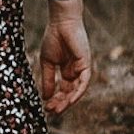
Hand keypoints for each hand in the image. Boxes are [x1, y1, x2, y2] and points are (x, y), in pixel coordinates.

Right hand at [39, 0, 91, 115]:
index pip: (63, 89)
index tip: (46, 106)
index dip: (55, 99)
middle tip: (51, 111)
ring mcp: (82, 69)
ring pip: (77, 90)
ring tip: (58, 109)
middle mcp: (76, 72)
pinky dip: (77, 92)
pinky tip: (69, 100)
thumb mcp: (47, 62)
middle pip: (70, 92)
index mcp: (67, 70)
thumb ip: (48, 79)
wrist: (60, 23)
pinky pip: (84, 82)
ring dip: (68, 101)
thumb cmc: (53, 38)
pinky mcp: (87, 65)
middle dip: (61, 102)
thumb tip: (45, 97)